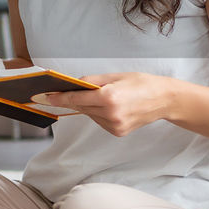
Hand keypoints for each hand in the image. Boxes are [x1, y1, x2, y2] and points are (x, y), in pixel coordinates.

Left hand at [33, 73, 174, 136]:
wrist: (164, 100)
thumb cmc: (141, 84)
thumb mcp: (115, 76)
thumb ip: (91, 82)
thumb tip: (72, 85)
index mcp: (109, 98)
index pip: (76, 99)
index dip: (58, 98)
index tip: (44, 97)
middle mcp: (111, 114)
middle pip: (81, 107)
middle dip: (75, 99)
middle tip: (73, 91)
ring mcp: (115, 126)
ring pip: (90, 115)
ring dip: (90, 106)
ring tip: (107, 97)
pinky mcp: (118, 132)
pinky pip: (99, 121)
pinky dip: (99, 113)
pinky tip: (112, 107)